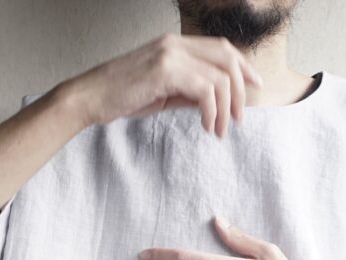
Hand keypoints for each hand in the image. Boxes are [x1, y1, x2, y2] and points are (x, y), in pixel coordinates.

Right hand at [61, 32, 262, 137]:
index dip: (243, 66)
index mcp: (175, 44)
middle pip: (227, 58)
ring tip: (220, 130)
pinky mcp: (165, 71)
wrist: (90, 97)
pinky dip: (212, 111)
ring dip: (226, 108)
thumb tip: (212, 103)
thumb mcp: (161, 93)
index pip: (221, 49)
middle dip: (241, 89)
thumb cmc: (121, 97)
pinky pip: (205, 90)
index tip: (254, 87)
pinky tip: (207, 127)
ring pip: (219, 77)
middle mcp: (175, 43)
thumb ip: (187, 92)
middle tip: (240, 118)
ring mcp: (171, 55)